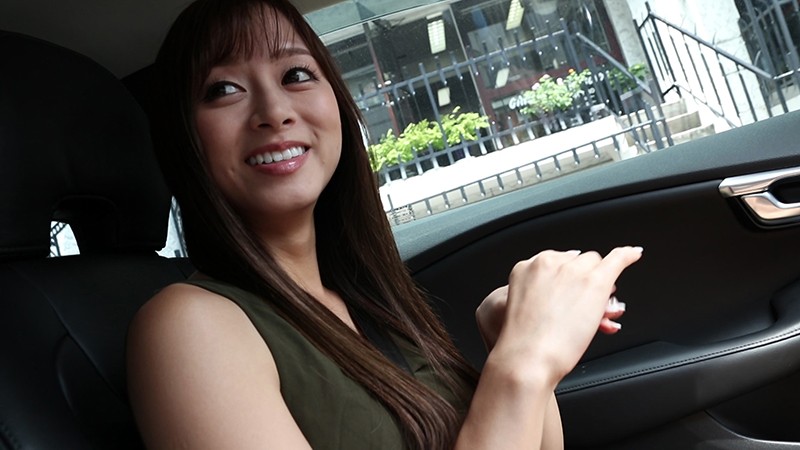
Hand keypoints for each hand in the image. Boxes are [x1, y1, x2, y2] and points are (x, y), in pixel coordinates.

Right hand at [478, 247, 641, 382]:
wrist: (528, 356)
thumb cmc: (522, 341)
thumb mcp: (519, 309)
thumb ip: (537, 295)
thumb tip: (558, 296)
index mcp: (527, 268)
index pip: (556, 263)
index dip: (567, 279)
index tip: (570, 293)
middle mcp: (550, 263)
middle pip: (577, 262)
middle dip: (583, 280)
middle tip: (585, 306)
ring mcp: (573, 270)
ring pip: (594, 265)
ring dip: (598, 282)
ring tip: (598, 311)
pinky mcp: (594, 281)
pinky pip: (616, 260)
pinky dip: (627, 256)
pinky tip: (634, 255)